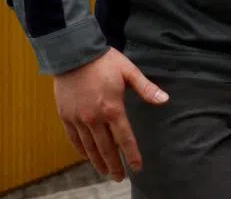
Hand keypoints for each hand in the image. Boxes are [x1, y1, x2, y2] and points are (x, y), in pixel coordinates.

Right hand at [53, 48, 168, 180]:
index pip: (125, 139)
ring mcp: (78, 119)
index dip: (132, 155)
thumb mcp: (129, 72)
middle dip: (115, 165)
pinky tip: (87, 157)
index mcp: (113, 109)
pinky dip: (81, 150)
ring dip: (98, 162)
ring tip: (105, 172)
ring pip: (89, 147)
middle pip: (106, 148)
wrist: (74, 53)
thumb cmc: (105, 61)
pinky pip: (74, 139)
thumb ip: (146, 88)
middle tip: (120, 177)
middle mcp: (95, 118)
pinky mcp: (66, 116)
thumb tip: (164, 99)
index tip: (138, 168)